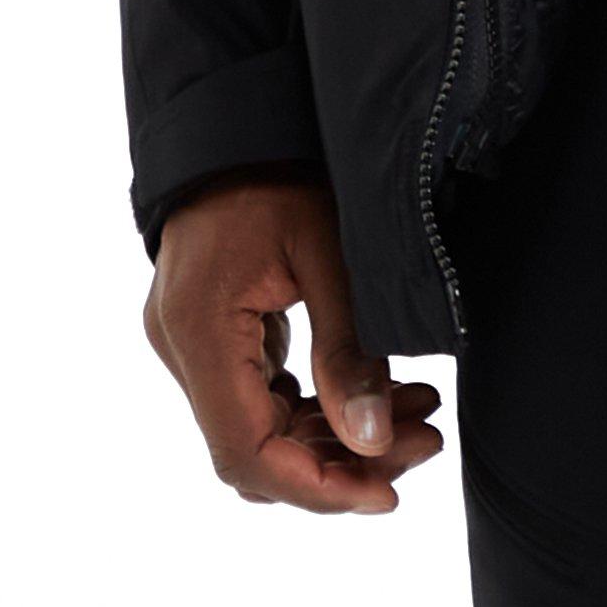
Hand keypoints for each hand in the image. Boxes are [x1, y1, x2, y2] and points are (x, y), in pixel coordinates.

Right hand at [143, 172, 445, 512]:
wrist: (240, 112)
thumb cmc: (282, 166)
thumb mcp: (330, 249)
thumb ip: (348, 349)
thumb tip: (372, 442)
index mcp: (200, 330)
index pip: (246, 451)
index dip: (314, 487)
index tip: (383, 494)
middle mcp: (182, 347)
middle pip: (255, 449)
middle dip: (341, 461)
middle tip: (424, 444)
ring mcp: (191, 341)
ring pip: (260, 426)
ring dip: (335, 434)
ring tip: (419, 415)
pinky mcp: (211, 330)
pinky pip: (259, 393)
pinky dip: (315, 404)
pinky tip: (378, 392)